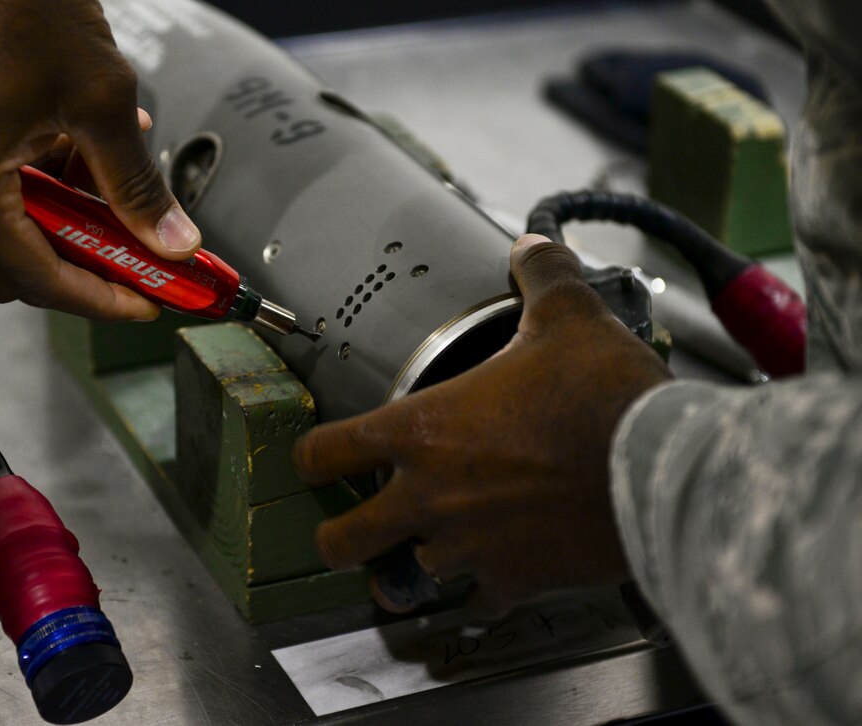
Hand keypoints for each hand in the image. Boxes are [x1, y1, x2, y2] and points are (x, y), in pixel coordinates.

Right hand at [0, 0, 199, 320]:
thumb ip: (137, 184)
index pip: (39, 280)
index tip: (151, 302)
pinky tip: (86, 162)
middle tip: (143, 262)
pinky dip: (41, 197)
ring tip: (120, 199)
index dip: (103, 300)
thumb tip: (172, 242)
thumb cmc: (19, 2)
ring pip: (3, 241)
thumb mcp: (101, 101)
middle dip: (85, 271)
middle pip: (15, 273)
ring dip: (65, 231)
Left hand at [293, 235, 671, 614]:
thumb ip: (541, 277)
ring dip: (411, 567)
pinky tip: (496, 574)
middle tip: (350, 531)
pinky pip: (477, 602)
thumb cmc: (604, 396)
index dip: (311, 456)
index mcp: (421, 430)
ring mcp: (466, 547)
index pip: (324, 452)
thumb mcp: (569, 318)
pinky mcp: (512, 582)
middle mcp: (429, 495)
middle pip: (340, 541)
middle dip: (338, 538)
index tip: (316, 459)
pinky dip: (481, 592)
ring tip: (425, 556)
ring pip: (405, 581)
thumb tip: (533, 247)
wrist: (658, 469)